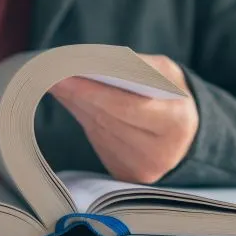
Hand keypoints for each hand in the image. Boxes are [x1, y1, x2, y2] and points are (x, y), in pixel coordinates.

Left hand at [50, 54, 198, 183]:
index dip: (93, 92)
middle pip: (107, 119)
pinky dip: (83, 117)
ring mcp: (141, 169)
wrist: (187, 136)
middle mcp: (160, 152)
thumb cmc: (173, 96)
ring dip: (75, 104)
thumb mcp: (166, 74)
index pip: (127, 107)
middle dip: (77, 94)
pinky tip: (71, 99)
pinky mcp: (125, 173)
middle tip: (48, 73)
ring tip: (54, 81)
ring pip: (98, 130)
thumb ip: (136, 67)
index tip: (65, 75)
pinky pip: (97, 140)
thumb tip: (93, 62)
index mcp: (177, 124)